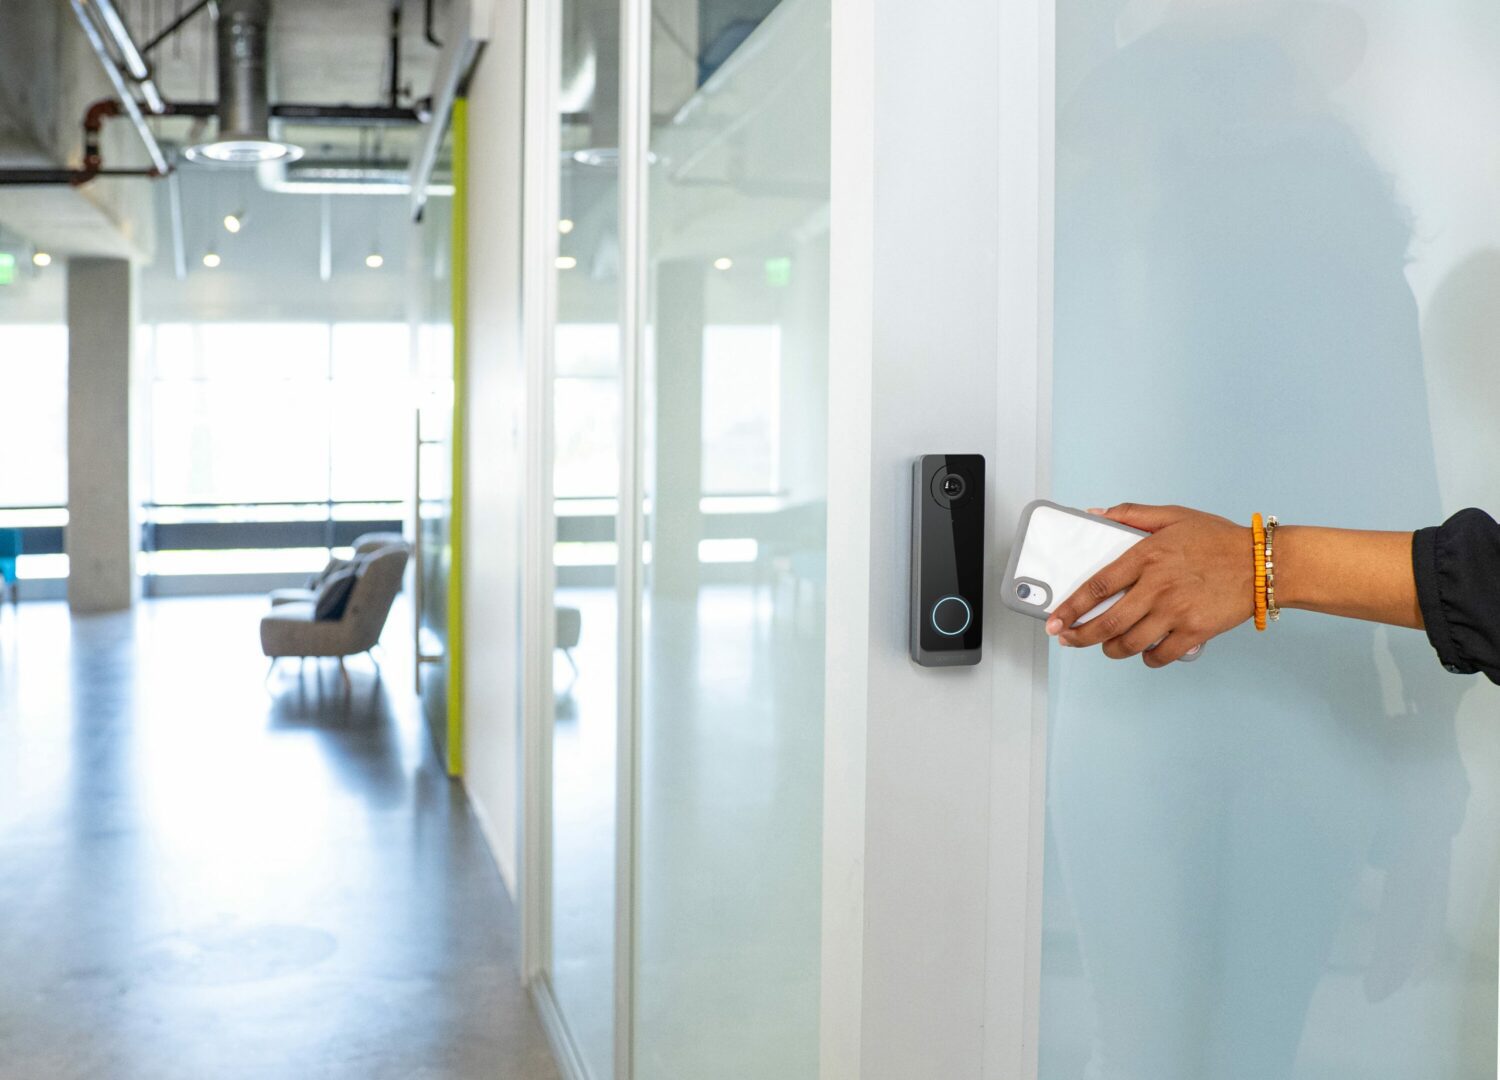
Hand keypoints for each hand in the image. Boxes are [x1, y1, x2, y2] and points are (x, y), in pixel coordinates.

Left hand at [1045, 503, 1253, 666]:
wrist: (1264, 562)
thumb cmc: (1218, 538)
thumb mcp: (1173, 515)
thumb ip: (1131, 514)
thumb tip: (1095, 514)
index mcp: (1146, 556)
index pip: (1096, 586)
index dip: (1070, 608)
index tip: (1054, 621)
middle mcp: (1157, 587)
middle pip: (1106, 623)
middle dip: (1080, 637)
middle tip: (1069, 641)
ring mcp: (1176, 612)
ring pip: (1129, 643)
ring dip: (1111, 650)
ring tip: (1107, 647)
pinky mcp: (1195, 632)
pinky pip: (1160, 655)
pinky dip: (1147, 659)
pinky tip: (1144, 653)